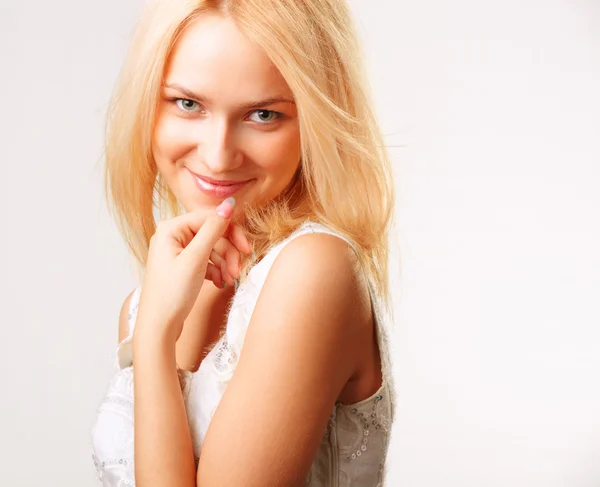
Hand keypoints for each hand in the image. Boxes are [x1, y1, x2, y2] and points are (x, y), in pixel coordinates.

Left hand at [134, 198, 250, 342]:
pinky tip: (220, 283)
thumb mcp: (195, 259)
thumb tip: (229, 203)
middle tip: (238, 271)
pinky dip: (217, 271)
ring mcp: (178, 252)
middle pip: (213, 234)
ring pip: (212, 249)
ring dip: (225, 263)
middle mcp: (173, 236)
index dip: (232, 232)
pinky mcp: (183, 266)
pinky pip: (207, 261)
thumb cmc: (171, 294)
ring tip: (230, 280)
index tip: (247, 250)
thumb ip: (213, 230)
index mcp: (172, 228)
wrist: (158, 327)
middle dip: (228, 252)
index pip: (211, 218)